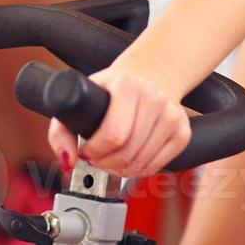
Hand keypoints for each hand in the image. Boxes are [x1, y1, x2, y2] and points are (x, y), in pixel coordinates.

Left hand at [47, 56, 191, 177]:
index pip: (114, 135)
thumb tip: (67, 161)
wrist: (151, 74)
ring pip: (141, 163)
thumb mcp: (83, 95)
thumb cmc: (114, 88)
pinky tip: (129, 159)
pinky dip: (139, 170)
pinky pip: (157, 166)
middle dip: (105, 163)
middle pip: (127, 153)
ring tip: (110, 158)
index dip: (95, 151)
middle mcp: (153, 99)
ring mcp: (171, 116)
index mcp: (127, 86)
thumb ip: (61, 129)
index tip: (86, 150)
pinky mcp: (183, 132)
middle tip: (96, 158)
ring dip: (120, 170)